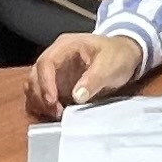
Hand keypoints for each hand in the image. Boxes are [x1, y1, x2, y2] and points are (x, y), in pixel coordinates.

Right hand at [25, 32, 145, 121]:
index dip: (45, 83)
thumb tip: (77, 96)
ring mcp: (56, 71)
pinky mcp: (59, 84)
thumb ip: (94, 79)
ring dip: (40, 102)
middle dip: (41, 96)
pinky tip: (56, 114)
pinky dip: (45, 106)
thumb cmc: (118, 55)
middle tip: (55, 112)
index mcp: (65, 46)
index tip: (52, 101)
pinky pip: (43, 95)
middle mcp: (56, 57)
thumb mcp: (111, 65)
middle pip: (35, 75)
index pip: (46, 63)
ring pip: (35, 86)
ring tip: (56, 115)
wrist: (126, 54)